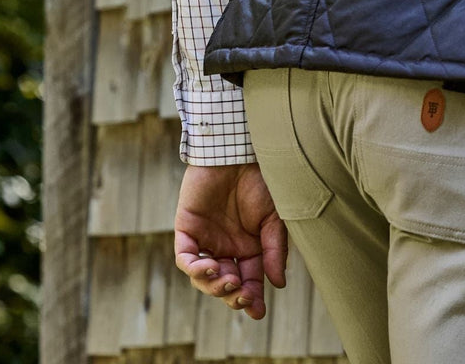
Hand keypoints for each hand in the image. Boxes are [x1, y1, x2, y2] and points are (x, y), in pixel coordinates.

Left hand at [174, 162, 287, 318]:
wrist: (238, 152)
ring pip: (203, 278)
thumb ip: (274, 250)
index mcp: (249, 247)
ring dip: (214, 286)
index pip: (249, 280)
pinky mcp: (187, 229)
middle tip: (242, 295)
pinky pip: (186, 258)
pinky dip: (195, 268)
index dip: (252, 298)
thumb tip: (279, 284)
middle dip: (233, 296)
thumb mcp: (275, 218)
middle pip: (225, 284)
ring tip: (228, 280)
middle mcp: (226, 247)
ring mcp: (206, 239)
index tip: (257, 311)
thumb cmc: (261, 180)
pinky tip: (211, 267)